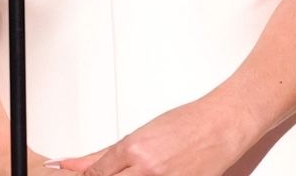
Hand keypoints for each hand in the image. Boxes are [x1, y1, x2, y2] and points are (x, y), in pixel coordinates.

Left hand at [48, 99, 254, 175]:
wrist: (220, 126)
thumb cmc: (185, 124)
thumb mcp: (140, 134)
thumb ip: (105, 153)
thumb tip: (75, 163)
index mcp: (133, 149)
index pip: (97, 173)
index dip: (88, 175)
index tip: (84, 175)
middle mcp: (146, 169)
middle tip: (112, 173)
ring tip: (137, 170)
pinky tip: (153, 174)